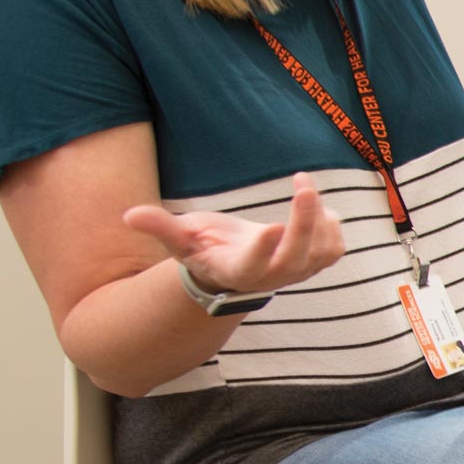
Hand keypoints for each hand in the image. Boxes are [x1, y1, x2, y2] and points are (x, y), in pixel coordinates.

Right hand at [122, 172, 345, 295]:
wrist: (234, 271)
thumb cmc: (204, 250)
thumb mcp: (180, 240)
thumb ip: (160, 227)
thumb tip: (129, 215)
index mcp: (235, 272)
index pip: (251, 267)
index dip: (262, 250)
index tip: (271, 227)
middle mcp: (270, 277)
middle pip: (295, 258)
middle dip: (303, 222)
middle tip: (303, 186)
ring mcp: (296, 274)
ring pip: (320, 251)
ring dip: (318, 217)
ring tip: (302, 186)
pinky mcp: (314, 264)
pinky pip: (334, 249)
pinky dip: (332, 226)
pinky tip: (318, 207)